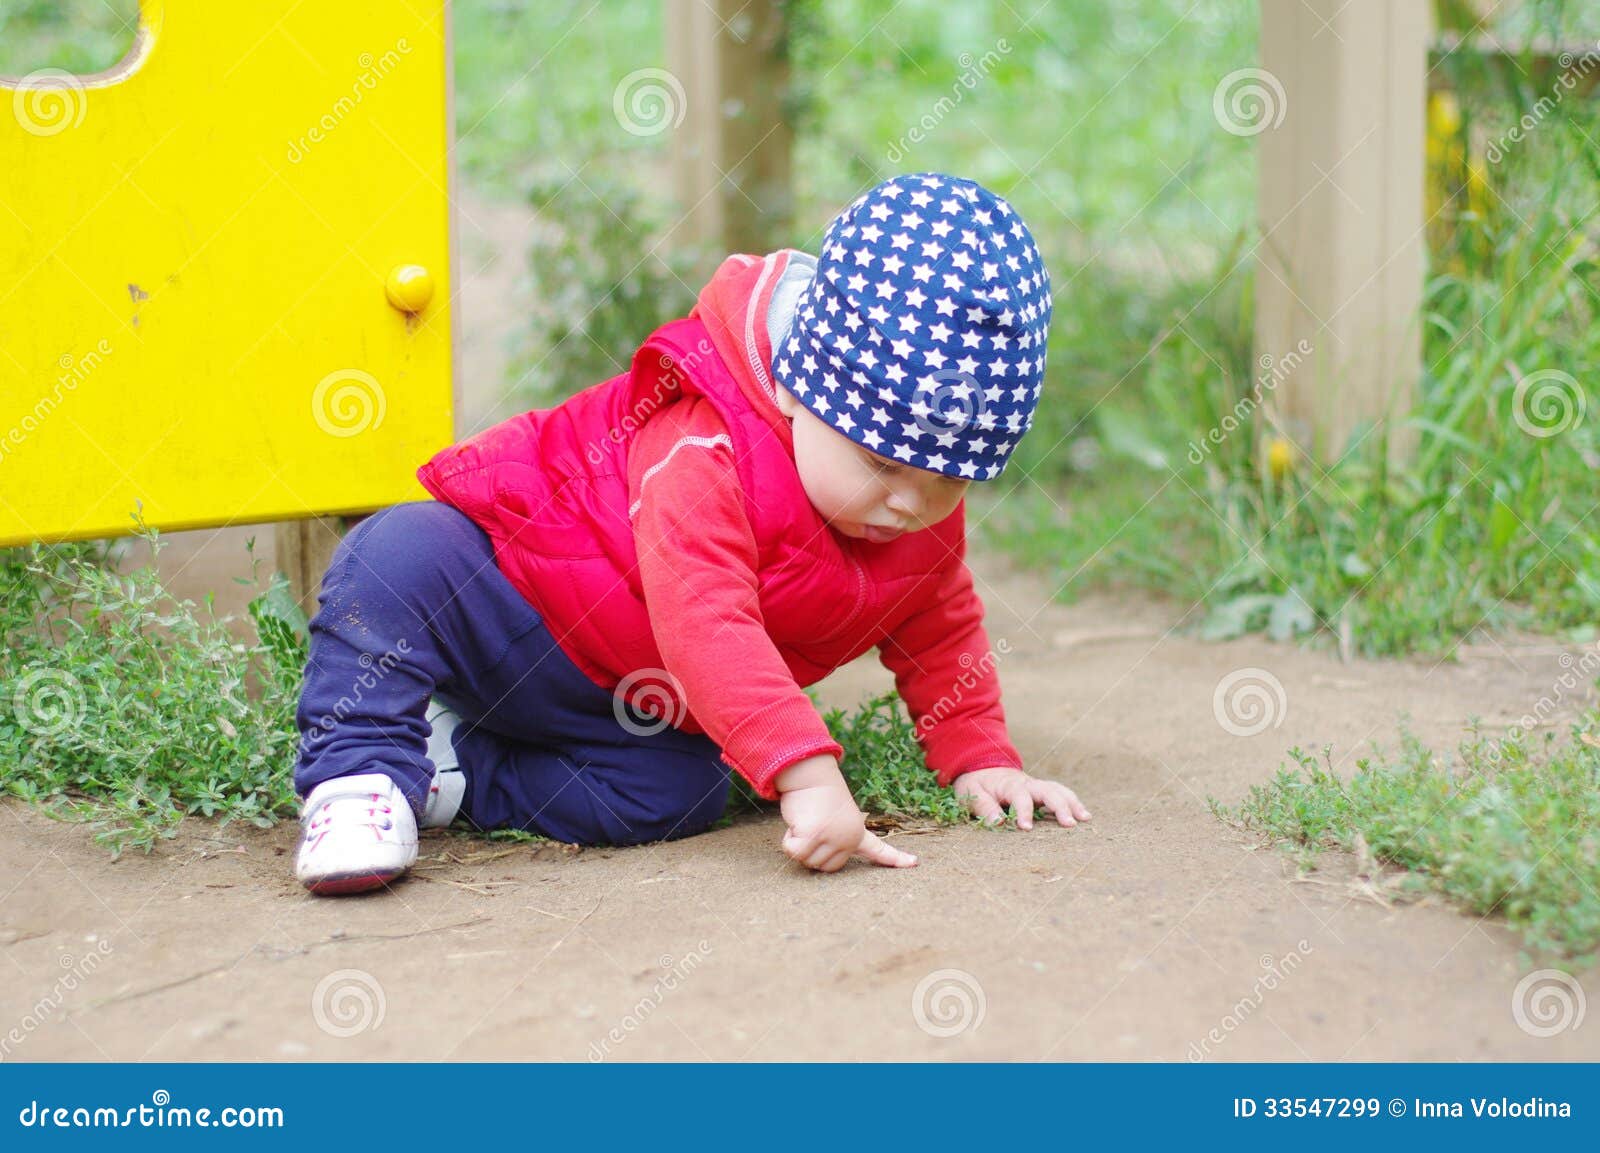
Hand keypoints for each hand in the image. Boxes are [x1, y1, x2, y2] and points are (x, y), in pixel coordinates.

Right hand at [775, 755, 917, 872]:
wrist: (810, 775)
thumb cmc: (818, 796)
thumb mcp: (833, 819)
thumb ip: (832, 840)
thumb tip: (814, 859)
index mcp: (857, 832)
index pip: (880, 850)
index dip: (896, 859)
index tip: (915, 863)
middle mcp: (849, 837)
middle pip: (826, 867)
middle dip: (813, 852)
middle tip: (812, 827)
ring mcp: (832, 837)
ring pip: (809, 861)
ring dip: (799, 845)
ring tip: (807, 821)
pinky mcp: (813, 835)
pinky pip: (794, 852)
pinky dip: (789, 840)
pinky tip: (798, 822)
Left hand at [951, 768, 1091, 829]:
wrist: (981, 767)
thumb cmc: (976, 783)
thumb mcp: (971, 793)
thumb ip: (984, 807)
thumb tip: (998, 822)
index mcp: (1009, 784)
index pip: (1020, 797)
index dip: (1024, 812)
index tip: (1026, 828)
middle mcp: (1027, 784)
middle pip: (1048, 790)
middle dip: (1060, 806)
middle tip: (1070, 824)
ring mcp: (1036, 787)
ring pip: (1058, 790)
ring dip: (1072, 803)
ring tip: (1086, 819)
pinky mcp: (1041, 792)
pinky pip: (1060, 794)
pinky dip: (1072, 803)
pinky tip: (1083, 817)